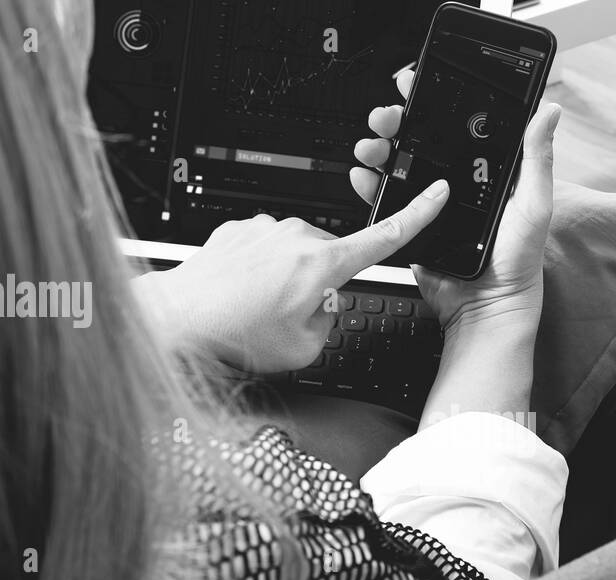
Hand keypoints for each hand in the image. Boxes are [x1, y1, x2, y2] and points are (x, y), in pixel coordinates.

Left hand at [134, 179, 449, 372]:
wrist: (178, 319)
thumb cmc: (234, 334)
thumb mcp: (304, 349)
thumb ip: (330, 323)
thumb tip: (325, 307)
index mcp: (323, 264)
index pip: (385, 237)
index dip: (417, 216)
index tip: (437, 194)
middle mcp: (296, 237)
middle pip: (332, 258)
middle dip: (321, 286)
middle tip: (288, 318)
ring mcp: (266, 229)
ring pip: (297, 256)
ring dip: (287, 280)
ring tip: (256, 310)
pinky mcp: (240, 229)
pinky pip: (265, 251)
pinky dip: (259, 273)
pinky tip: (239, 295)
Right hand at [350, 70, 561, 340]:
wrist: (487, 308)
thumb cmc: (518, 261)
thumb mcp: (533, 203)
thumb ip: (536, 158)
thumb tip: (548, 111)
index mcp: (486, 170)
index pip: (457, 124)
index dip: (434, 101)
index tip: (417, 85)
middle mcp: (456, 182)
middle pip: (421, 139)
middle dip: (398, 120)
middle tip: (389, 115)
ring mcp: (432, 203)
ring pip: (399, 164)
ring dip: (381, 148)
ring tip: (373, 145)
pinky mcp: (413, 225)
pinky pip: (388, 200)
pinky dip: (371, 184)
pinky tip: (365, 174)